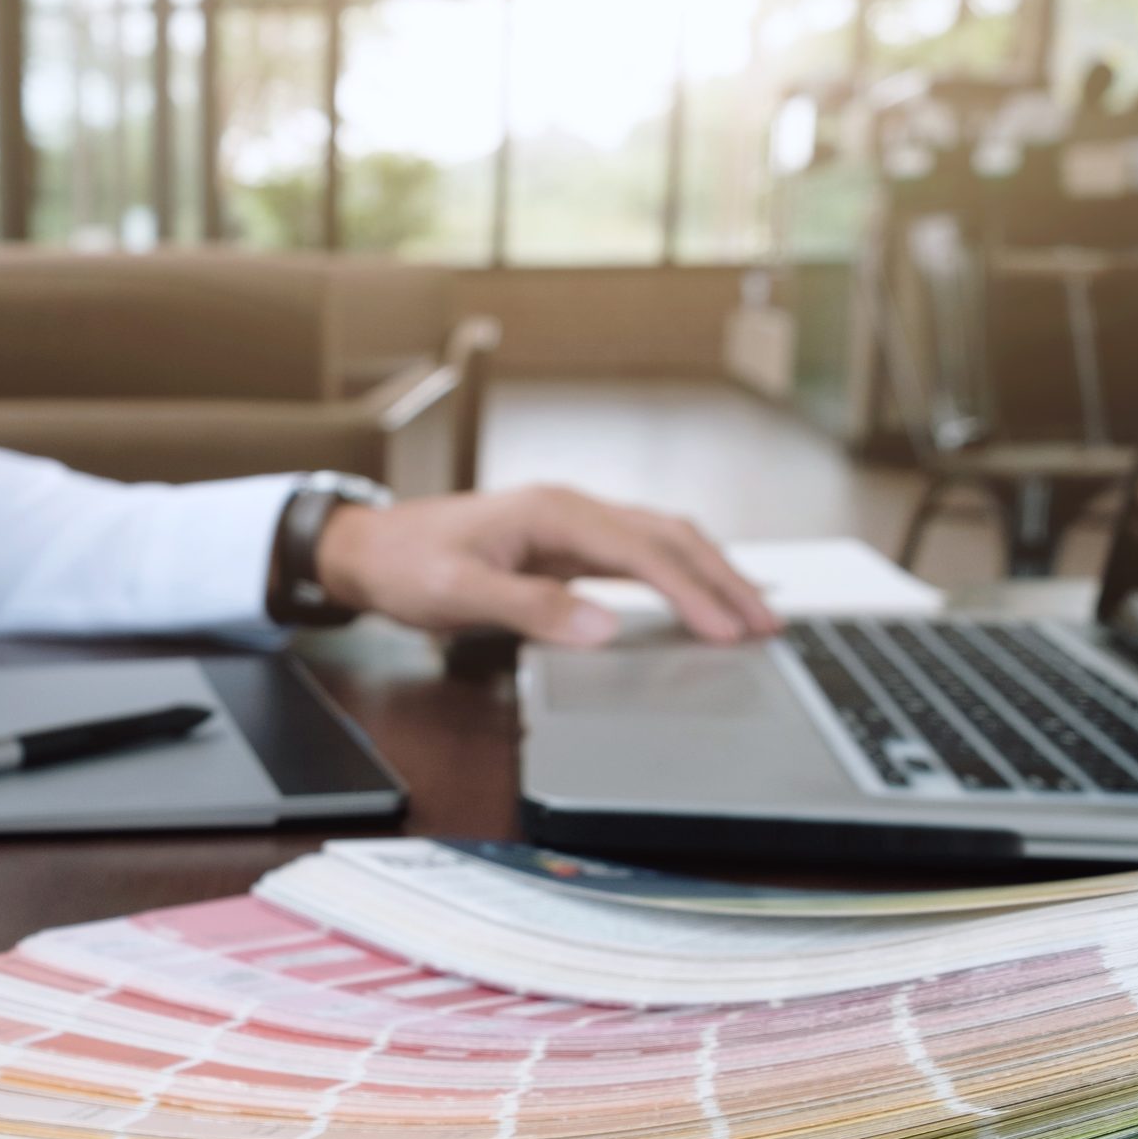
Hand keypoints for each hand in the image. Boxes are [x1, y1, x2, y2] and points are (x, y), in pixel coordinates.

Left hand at [313, 485, 780, 646]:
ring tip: (752, 613)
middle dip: (722, 580)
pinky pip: (637, 555)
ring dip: (709, 574)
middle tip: (767, 624)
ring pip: (660, 541)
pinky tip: (699, 598)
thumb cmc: (407, 566)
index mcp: (552, 513)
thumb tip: (602, 627)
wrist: (369, 548)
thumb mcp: (457, 595)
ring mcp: (570, 525)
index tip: (727, 629)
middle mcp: (570, 509)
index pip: (642, 552)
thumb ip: (530, 610)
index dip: (692, 591)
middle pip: (668, 538)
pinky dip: (678, 575)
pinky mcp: (565, 545)